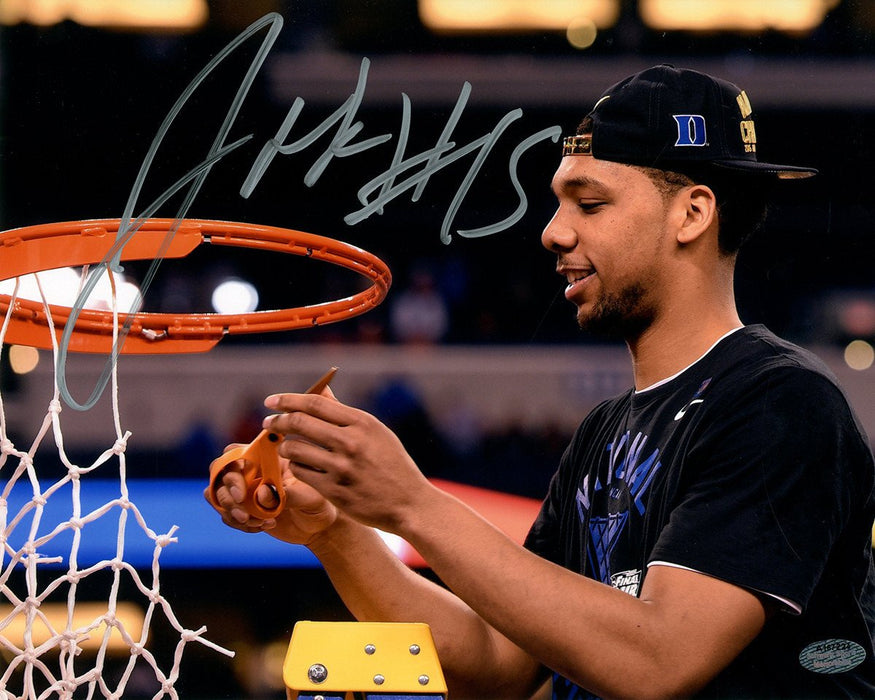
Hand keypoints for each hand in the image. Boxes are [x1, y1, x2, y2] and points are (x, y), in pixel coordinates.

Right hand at [204, 449, 337, 544]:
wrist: (319, 526)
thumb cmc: (319, 502)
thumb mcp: (309, 496)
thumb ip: (286, 493)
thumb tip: (261, 494)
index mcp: (268, 458)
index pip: (236, 451)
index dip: (230, 465)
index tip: (243, 488)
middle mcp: (253, 471)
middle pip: (221, 473)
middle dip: (228, 493)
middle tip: (243, 508)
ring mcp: (246, 491)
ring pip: (219, 495)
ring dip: (231, 511)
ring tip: (256, 521)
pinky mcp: (244, 510)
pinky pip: (227, 515)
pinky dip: (239, 523)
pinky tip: (262, 526)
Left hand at [262, 393, 434, 533]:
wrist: (409, 503)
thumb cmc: (391, 464)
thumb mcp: (375, 432)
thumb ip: (344, 413)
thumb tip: (322, 390)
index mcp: (362, 423)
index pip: (314, 403)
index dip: (288, 400)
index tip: (272, 401)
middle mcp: (350, 443)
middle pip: (299, 423)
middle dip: (277, 421)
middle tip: (269, 422)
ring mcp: (341, 468)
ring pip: (294, 450)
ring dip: (284, 447)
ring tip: (286, 447)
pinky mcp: (334, 491)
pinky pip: (300, 473)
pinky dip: (295, 467)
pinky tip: (299, 466)